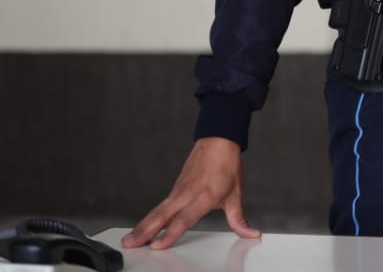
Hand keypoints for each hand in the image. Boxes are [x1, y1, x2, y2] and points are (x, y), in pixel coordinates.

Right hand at [121, 137, 260, 249]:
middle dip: (145, 231)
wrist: (218, 140)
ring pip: (157, 211)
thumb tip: (250, 233)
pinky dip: (149, 217)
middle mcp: (187, 194)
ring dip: (142, 226)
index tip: (157, 245)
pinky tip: (141, 228)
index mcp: (204, 196)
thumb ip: (238, 219)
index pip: (184, 219)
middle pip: (162, 216)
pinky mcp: (175, 189)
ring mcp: (179, 191)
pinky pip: (160, 206)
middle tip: (130, 244)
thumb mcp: (236, 195)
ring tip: (128, 240)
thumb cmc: (227, 165)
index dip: (170, 233)